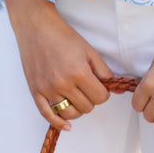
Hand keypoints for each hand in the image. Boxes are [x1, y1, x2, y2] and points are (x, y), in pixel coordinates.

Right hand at [8, 0, 111, 131]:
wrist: (36, 27)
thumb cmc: (63, 36)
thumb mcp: (89, 50)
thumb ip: (104, 71)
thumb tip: (117, 88)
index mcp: (79, 73)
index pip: (100, 98)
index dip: (103, 93)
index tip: (99, 86)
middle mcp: (63, 84)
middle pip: (87, 107)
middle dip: (91, 99)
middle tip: (87, 87)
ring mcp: (48, 89)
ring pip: (70, 114)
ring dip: (77, 109)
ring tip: (77, 98)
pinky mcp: (36, 91)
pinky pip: (48, 115)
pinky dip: (58, 123)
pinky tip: (66, 125)